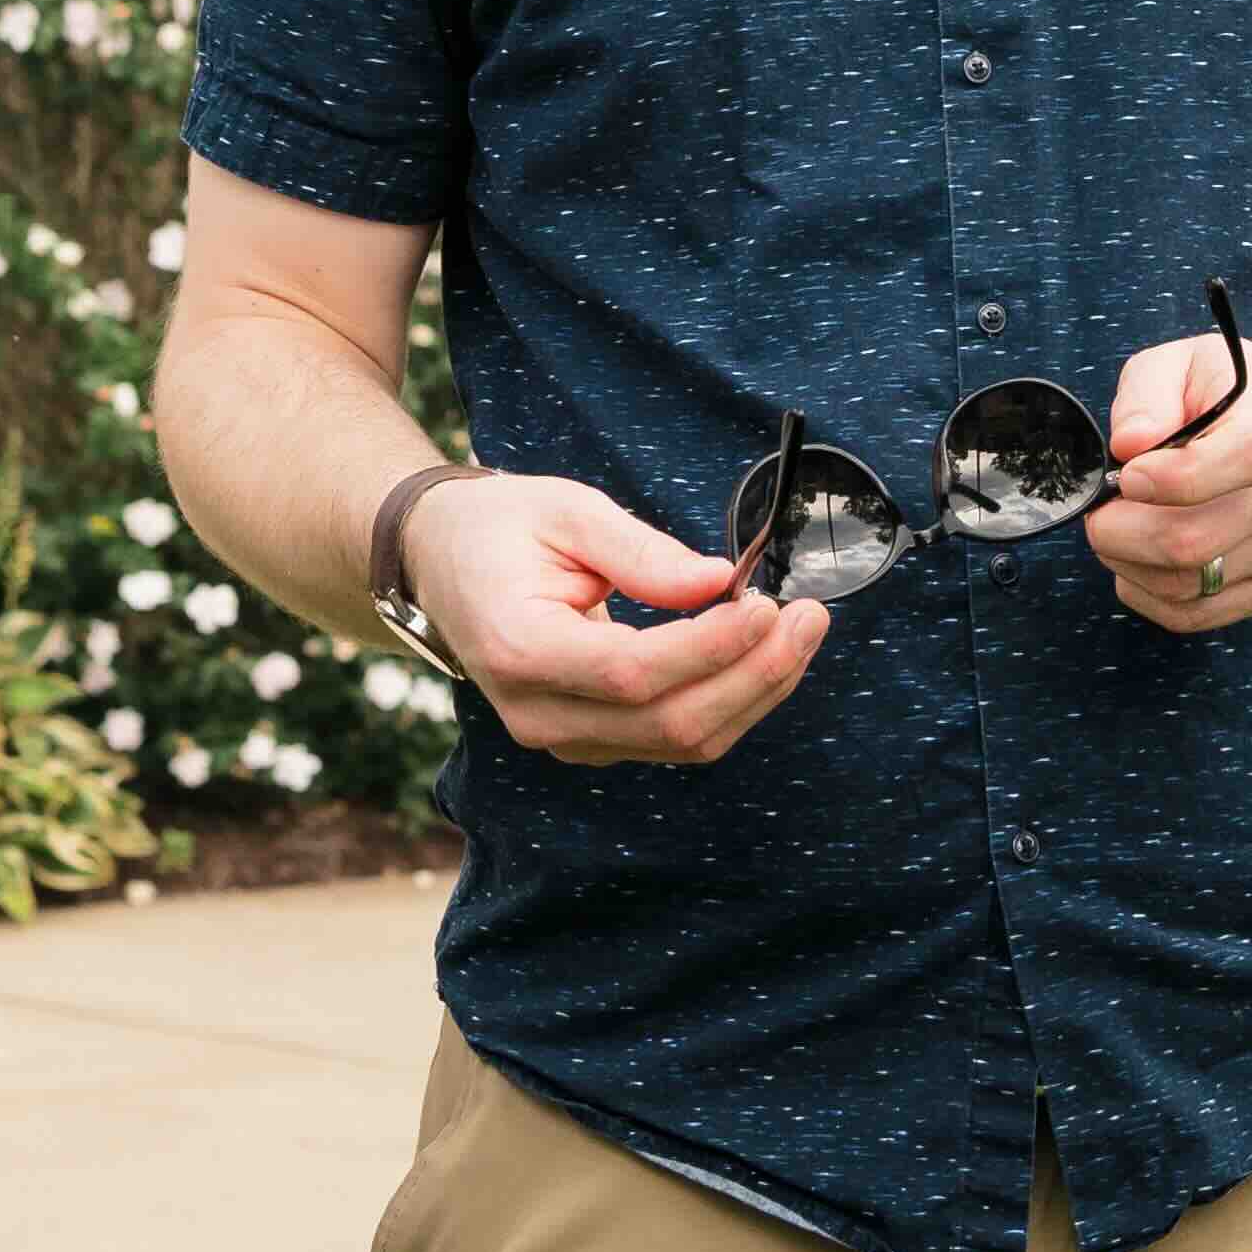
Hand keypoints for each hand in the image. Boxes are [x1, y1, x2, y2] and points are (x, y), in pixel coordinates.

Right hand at [402, 473, 826, 765]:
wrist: (441, 561)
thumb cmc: (500, 527)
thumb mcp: (566, 510)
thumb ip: (642, 551)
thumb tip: (719, 582)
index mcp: (519, 648)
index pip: (632, 672)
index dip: (709, 647)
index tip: (765, 602)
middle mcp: (537, 711)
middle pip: (669, 722)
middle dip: (755, 674)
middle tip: (809, 616)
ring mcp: (562, 735)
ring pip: (682, 742)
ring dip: (755, 691)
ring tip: (802, 630)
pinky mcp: (591, 738)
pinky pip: (674, 738)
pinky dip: (731, 700)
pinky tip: (763, 654)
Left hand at [1082, 324, 1251, 634]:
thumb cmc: (1216, 395)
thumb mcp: (1177, 364)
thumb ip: (1147, 395)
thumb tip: (1130, 444)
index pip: (1245, 458)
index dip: (1171, 478)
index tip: (1127, 475)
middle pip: (1196, 540)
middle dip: (1122, 532)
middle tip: (1099, 512)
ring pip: (1188, 585)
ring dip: (1128, 564)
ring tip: (1117, 530)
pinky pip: (1195, 614)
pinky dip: (1147, 595)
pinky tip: (1137, 562)